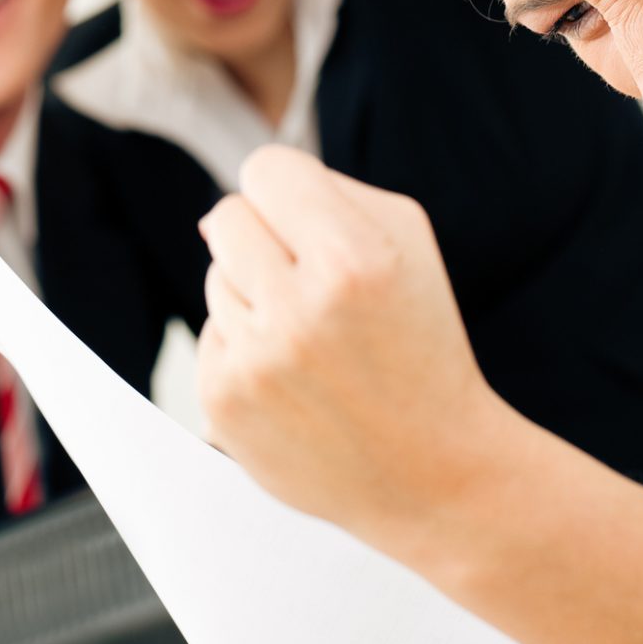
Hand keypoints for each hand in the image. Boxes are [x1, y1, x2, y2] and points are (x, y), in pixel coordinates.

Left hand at [196, 145, 513, 547]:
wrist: (432, 473)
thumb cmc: (421, 343)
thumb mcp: (410, 245)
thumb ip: (331, 192)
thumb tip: (242, 195)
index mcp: (354, 259)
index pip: (266, 170)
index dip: (289, 188)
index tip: (310, 217)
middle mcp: (298, 310)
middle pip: (225, 216)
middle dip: (263, 236)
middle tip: (310, 278)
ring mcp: (254, 362)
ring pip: (215, 277)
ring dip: (256, 296)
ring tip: (314, 341)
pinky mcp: (223, 402)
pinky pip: (209, 334)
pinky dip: (246, 349)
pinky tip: (295, 380)